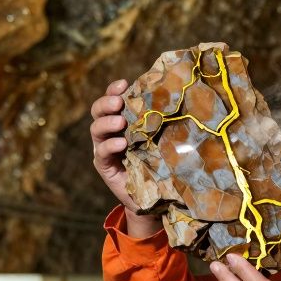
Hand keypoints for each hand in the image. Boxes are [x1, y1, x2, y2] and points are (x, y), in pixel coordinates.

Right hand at [90, 79, 160, 236]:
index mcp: (123, 120)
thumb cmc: (162, 162)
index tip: (124, 84)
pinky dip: (109, 146)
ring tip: (120, 122)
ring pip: (96, 129)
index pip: (113, 99)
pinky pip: (101, 152)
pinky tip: (121, 144)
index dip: (114, 89)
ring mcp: (105, 148)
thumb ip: (162, 123)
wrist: (156, 196)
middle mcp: (111, 132)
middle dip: (107, 103)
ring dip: (107, 122)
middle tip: (119, 102)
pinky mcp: (105, 166)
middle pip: (98, 110)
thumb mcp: (162, 139)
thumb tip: (184, 100)